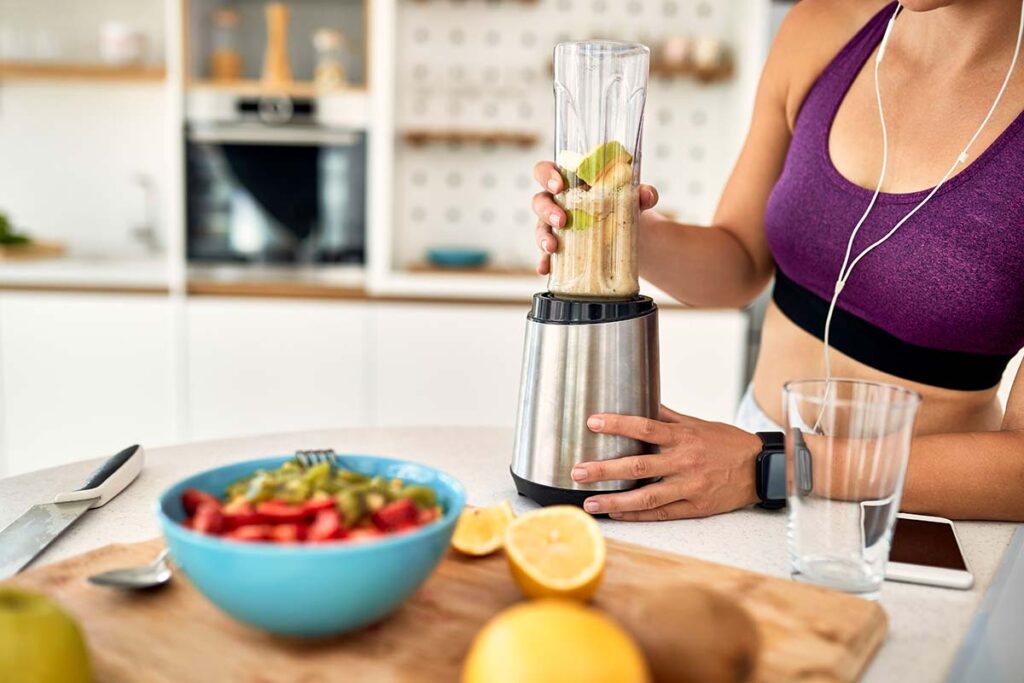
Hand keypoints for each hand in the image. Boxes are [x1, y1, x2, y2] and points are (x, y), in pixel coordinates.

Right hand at [531, 161, 658, 274]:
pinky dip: (544, 262)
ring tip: (553, 248)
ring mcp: (556, 227)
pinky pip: (546, 255)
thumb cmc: (625, 207)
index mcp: (570, 182)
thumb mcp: (635, 199)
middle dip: (547, 210)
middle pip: (539, 201)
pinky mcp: (561, 249)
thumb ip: (642, 193)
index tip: (559, 185)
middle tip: (562, 221)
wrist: (635, 237)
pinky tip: (545, 269)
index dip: (546, 175)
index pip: (546, 171)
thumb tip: (647, 195)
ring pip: (540, 228)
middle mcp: (558, 202)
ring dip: (543, 237)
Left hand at [571, 405, 762, 520]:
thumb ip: (668, 417)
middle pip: (638, 466)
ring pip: (646, 497)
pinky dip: (636, 514)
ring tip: (589, 502)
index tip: (593, 423)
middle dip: (604, 469)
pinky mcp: (695, 508)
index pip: (645, 428)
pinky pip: (660, 513)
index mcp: (684, 437)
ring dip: (614, 500)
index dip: (618, 424)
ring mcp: (689, 488)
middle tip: (578, 471)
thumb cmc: (727, 444)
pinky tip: (616, 514)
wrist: (761, 470)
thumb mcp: (699, 424)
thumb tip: (642, 401)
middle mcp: (684, 463)